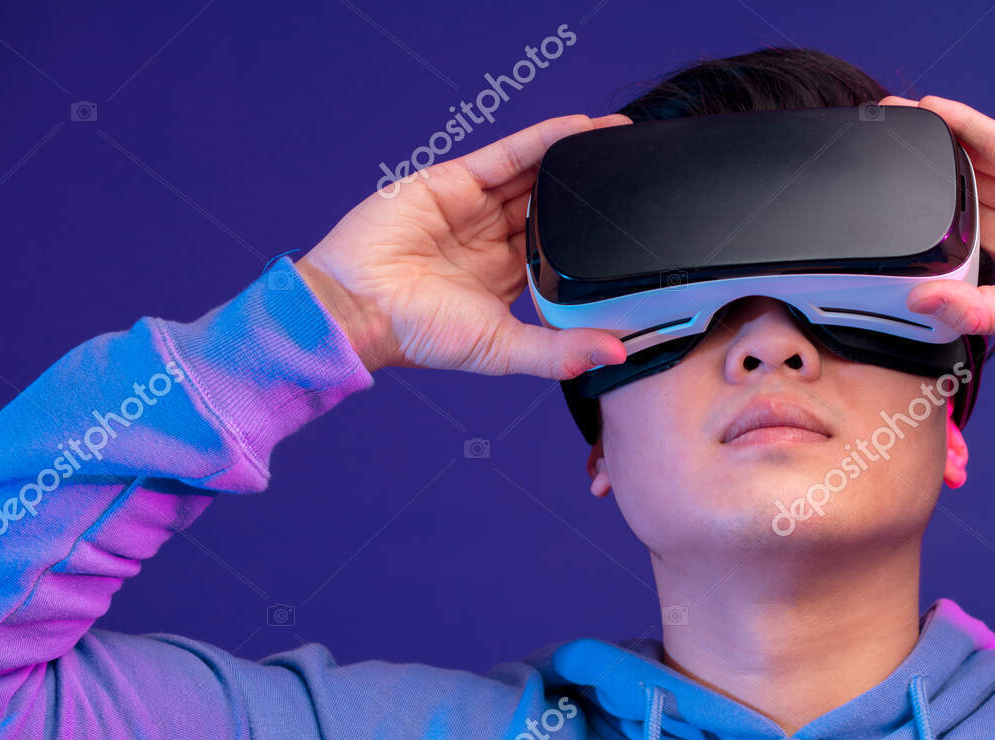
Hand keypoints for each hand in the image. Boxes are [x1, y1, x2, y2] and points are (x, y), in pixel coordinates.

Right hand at [294, 113, 632, 377]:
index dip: (594, 236)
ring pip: (535, 176)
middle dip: (591, 192)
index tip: (636, 227)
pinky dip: (544, 140)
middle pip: (552, 206)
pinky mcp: (455, 181)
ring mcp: (474, 208)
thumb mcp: (504, 349)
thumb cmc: (419, 335)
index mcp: (507, 278)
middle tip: (636, 172)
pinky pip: (508, 155)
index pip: (561, 249)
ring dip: (574, 158)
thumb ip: (560, 350)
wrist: (358, 307)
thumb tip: (616, 356)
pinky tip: (579, 128)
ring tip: (618, 140)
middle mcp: (493, 239)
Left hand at [879, 95, 994, 356]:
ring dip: (936, 141)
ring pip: (975, 160)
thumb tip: (919, 301)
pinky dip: (967, 125)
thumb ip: (972, 307)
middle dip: (919, 173)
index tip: (880, 208)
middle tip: (876, 154)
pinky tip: (933, 113)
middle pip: (959, 190)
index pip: (954, 233)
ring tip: (894, 123)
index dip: (920, 218)